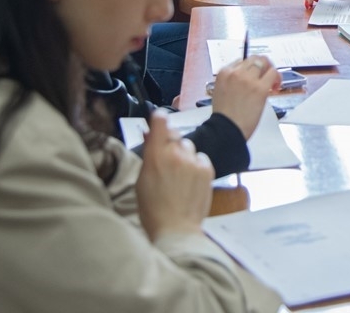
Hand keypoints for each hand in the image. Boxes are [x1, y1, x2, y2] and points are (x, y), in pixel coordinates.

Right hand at [136, 111, 213, 240]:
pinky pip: (201, 158)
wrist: (176, 229)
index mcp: (156, 156)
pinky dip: (196, 165)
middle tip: (167, 161)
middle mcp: (176, 154)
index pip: (161, 122)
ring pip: (189, 146)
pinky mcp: (207, 169)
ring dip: (184, 155)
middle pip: (175, 135)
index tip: (158, 121)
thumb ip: (148, 154)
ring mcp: (194, 161)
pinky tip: (190, 182)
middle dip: (170, 143)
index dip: (159, 119)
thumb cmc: (153, 209)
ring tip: (179, 176)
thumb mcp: (142, 180)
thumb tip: (151, 135)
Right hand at [211, 56, 279, 138]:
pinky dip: (277, 78)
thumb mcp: (222, 92)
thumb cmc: (224, 116)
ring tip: (273, 81)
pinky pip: (273, 74)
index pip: (242, 61)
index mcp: (224, 73)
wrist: (226, 130)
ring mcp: (248, 79)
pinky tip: (275, 86)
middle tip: (267, 74)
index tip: (256, 75)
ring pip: (264, 63)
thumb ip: (232, 82)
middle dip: (262, 65)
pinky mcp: (260, 88)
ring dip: (270, 70)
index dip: (251, 68)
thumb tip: (248, 79)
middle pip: (254, 59)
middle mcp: (236, 72)